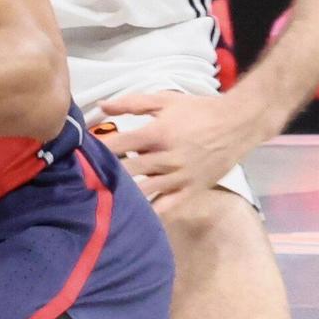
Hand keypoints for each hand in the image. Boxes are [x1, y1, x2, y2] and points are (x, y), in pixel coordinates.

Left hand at [96, 87, 261, 214]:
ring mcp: (179, 177)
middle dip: (104, 174)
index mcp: (158, 133)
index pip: (118, 144)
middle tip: (84, 178)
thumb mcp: (166, 100)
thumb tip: (101, 105)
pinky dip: (149, 214)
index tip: (80, 152)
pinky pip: (167, 207)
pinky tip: (132, 218)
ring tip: (101, 198)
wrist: (238, 124)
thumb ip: (132, 103)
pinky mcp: (191, 191)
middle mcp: (166, 158)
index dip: (97, 149)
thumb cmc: (198, 110)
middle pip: (127, 171)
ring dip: (122, 194)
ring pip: (143, 191)